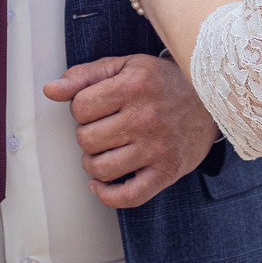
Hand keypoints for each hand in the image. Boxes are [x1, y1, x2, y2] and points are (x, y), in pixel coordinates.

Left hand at [42, 54, 221, 208]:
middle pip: (86, 139)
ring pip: (100, 169)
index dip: (80, 108)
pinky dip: (107, 194)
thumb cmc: (163, 82)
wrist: (211, 99)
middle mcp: (146, 117)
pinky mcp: (167, 172)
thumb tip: (50, 90)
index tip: (95, 106)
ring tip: (104, 151)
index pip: (79, 107)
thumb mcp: (125, 66)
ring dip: (93, 163)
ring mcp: (157, 147)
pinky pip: (127, 196)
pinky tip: (103, 183)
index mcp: (134, 86)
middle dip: (87, 135)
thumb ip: (85, 76)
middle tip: (103, 128)